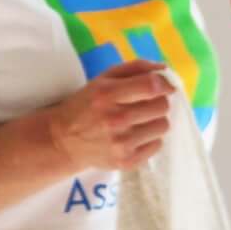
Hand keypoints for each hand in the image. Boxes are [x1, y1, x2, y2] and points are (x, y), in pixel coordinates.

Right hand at [36, 60, 174, 173]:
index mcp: (108, 94)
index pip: (152, 86)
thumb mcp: (103, 79)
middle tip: (145, 104)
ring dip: (155, 120)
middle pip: (162, 106)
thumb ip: (135, 68)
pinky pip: (157, 145)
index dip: (166, 84)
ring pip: (163, 126)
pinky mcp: (126, 161)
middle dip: (158, 101)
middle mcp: (115, 119)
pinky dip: (150, 138)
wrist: (63, 141)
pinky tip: (134, 135)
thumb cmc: (87, 105)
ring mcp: (121, 143)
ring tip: (139, 120)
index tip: (167, 86)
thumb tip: (165, 69)